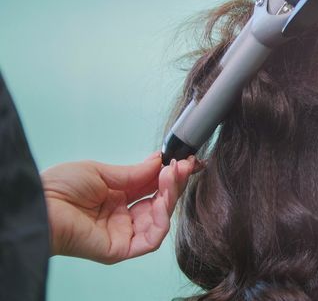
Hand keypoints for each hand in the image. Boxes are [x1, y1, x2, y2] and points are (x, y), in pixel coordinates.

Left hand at [41, 153, 196, 263]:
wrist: (40, 207)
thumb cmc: (59, 188)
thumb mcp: (102, 172)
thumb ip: (134, 172)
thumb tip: (159, 162)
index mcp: (117, 197)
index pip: (151, 187)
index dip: (169, 175)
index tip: (183, 160)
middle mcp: (123, 216)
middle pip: (160, 202)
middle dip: (174, 182)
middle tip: (183, 164)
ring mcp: (124, 233)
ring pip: (160, 220)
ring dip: (171, 197)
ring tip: (172, 176)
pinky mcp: (122, 249)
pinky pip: (151, 239)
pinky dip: (162, 220)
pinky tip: (162, 201)